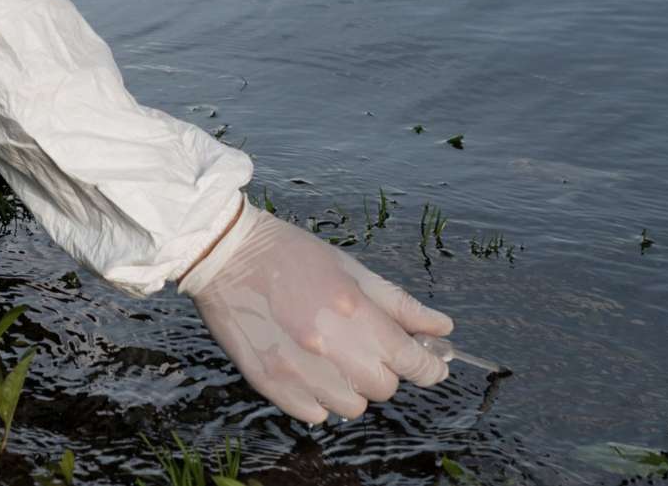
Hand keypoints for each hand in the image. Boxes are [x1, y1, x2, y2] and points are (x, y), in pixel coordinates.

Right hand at [181, 202, 452, 421]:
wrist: (223, 255)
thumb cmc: (289, 254)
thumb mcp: (350, 268)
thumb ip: (398, 304)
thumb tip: (443, 328)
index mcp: (353, 313)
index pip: (412, 361)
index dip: (429, 366)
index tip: (432, 364)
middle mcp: (329, 348)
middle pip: (384, 388)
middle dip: (383, 369)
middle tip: (364, 345)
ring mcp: (298, 371)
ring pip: (352, 407)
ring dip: (351, 387)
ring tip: (331, 356)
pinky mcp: (271, 385)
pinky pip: (316, 414)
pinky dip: (319, 396)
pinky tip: (306, 366)